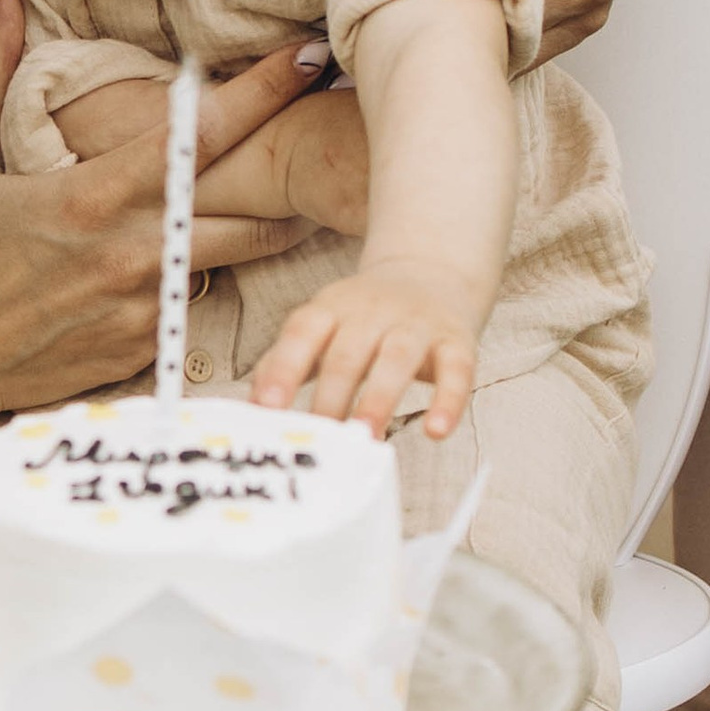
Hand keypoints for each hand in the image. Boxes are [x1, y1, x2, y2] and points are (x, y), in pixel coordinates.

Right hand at [0, 0, 328, 444]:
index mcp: (94, 197)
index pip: (203, 134)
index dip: (265, 90)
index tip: (309, 55)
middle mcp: (133, 254)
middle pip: (251, 202)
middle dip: (292, 162)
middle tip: (330, 125)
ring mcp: (145, 307)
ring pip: (239, 256)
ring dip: (269, 220)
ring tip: (298, 189)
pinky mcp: (144, 347)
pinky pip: (198, 300)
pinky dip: (208, 271)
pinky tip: (214, 252)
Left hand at [248, 254, 480, 438]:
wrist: (432, 273)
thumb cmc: (364, 318)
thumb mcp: (321, 327)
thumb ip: (285, 361)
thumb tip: (253, 406)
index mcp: (331, 308)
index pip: (302, 333)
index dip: (283, 369)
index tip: (268, 407)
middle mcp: (372, 311)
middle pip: (348, 352)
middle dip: (331, 396)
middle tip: (321, 437)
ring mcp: (416, 324)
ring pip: (397, 358)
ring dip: (380, 398)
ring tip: (368, 436)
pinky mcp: (456, 341)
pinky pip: (456, 370)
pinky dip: (448, 401)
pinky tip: (436, 431)